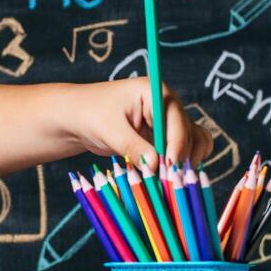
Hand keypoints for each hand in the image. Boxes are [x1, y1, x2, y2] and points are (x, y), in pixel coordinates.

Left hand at [70, 77, 212, 167]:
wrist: (77, 119)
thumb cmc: (89, 115)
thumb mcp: (110, 130)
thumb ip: (133, 147)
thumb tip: (156, 165)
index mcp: (155, 92)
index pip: (176, 119)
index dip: (177, 144)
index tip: (171, 166)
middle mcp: (166, 105)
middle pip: (189, 132)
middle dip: (181, 156)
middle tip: (169, 178)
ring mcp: (167, 121)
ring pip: (193, 141)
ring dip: (187, 160)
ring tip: (171, 178)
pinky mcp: (163, 137)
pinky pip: (183, 149)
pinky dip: (181, 162)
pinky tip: (170, 175)